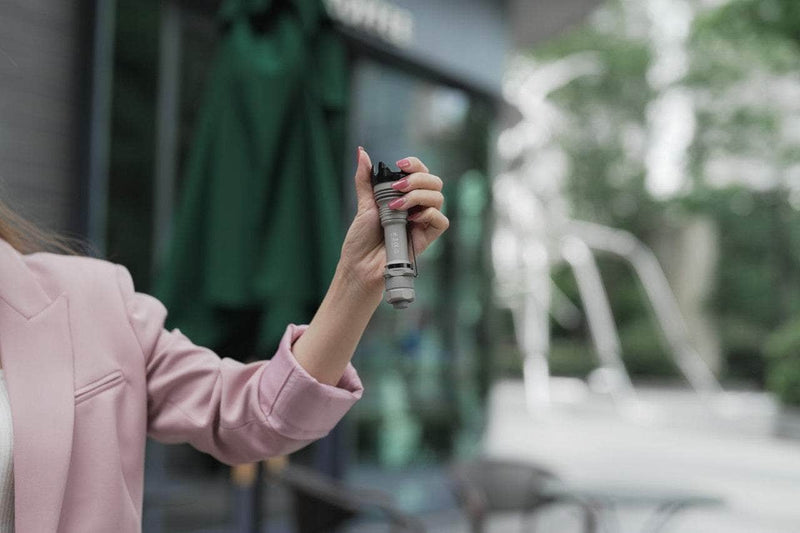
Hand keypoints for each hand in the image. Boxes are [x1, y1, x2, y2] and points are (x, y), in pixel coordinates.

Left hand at [337, 147, 448, 299]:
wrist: (360, 265)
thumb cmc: (361, 239)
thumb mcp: (364, 204)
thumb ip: (366, 179)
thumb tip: (361, 152)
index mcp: (405, 197)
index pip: (421, 173)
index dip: (416, 165)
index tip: (400, 165)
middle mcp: (417, 208)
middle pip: (434, 182)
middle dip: (417, 179)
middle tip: (397, 189)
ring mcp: (422, 223)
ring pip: (439, 198)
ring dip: (418, 195)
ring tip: (396, 206)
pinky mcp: (427, 239)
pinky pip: (441, 221)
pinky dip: (428, 214)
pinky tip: (411, 219)